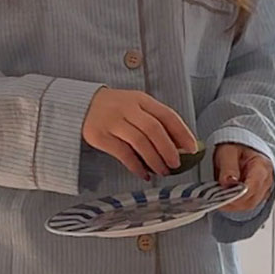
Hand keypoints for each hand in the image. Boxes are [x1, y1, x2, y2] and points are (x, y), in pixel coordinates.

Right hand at [81, 87, 199, 179]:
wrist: (82, 106)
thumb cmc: (116, 110)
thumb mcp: (137, 108)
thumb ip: (155, 122)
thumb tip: (180, 146)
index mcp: (141, 99)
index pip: (166, 115)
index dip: (182, 132)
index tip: (193, 149)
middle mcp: (128, 107)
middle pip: (154, 129)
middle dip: (168, 149)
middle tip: (176, 165)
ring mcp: (113, 121)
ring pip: (140, 142)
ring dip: (154, 160)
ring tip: (162, 172)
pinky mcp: (100, 136)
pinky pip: (123, 153)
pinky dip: (136, 166)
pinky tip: (144, 174)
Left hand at [213, 141, 274, 214]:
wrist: (241, 148)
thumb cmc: (236, 148)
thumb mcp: (228, 151)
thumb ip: (228, 166)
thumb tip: (228, 182)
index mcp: (262, 166)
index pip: (252, 188)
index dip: (236, 197)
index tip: (222, 198)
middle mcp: (266, 180)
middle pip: (250, 200)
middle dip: (232, 202)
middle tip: (217, 199)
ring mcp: (264, 189)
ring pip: (248, 205)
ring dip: (233, 205)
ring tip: (220, 198)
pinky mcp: (258, 195)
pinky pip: (247, 205)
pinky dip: (235, 204)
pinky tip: (227, 198)